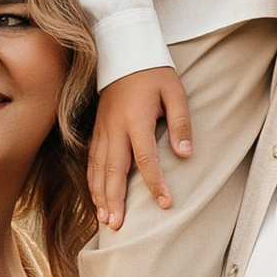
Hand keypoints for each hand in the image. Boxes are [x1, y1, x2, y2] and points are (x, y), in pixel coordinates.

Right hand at [88, 67, 191, 229]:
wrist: (123, 51)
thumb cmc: (153, 72)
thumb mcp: (175, 92)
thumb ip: (181, 123)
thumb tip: (184, 155)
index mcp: (136, 119)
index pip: (145, 158)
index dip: (155, 182)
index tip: (165, 203)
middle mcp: (115, 128)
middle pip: (113, 169)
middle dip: (114, 199)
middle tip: (117, 225)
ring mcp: (102, 129)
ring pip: (98, 168)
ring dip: (100, 195)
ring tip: (104, 219)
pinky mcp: (97, 129)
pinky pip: (92, 160)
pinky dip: (92, 181)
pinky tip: (95, 197)